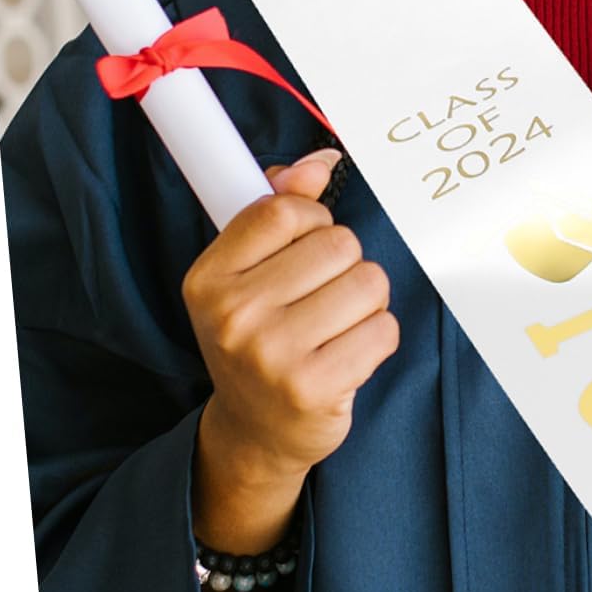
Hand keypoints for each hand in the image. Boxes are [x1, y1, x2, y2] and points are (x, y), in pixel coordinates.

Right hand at [185, 148, 399, 551]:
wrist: (256, 430)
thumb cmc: (259, 338)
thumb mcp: (248, 274)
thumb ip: (278, 210)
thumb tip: (322, 160)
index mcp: (209, 278)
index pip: (287, 211)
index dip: (314, 223)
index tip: (306, 251)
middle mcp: (234, 315)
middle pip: (339, 244)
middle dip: (346, 266)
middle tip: (324, 300)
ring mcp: (272, 355)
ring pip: (369, 284)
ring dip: (367, 304)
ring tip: (337, 328)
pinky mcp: (314, 388)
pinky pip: (383, 330)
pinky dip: (377, 338)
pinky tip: (349, 355)